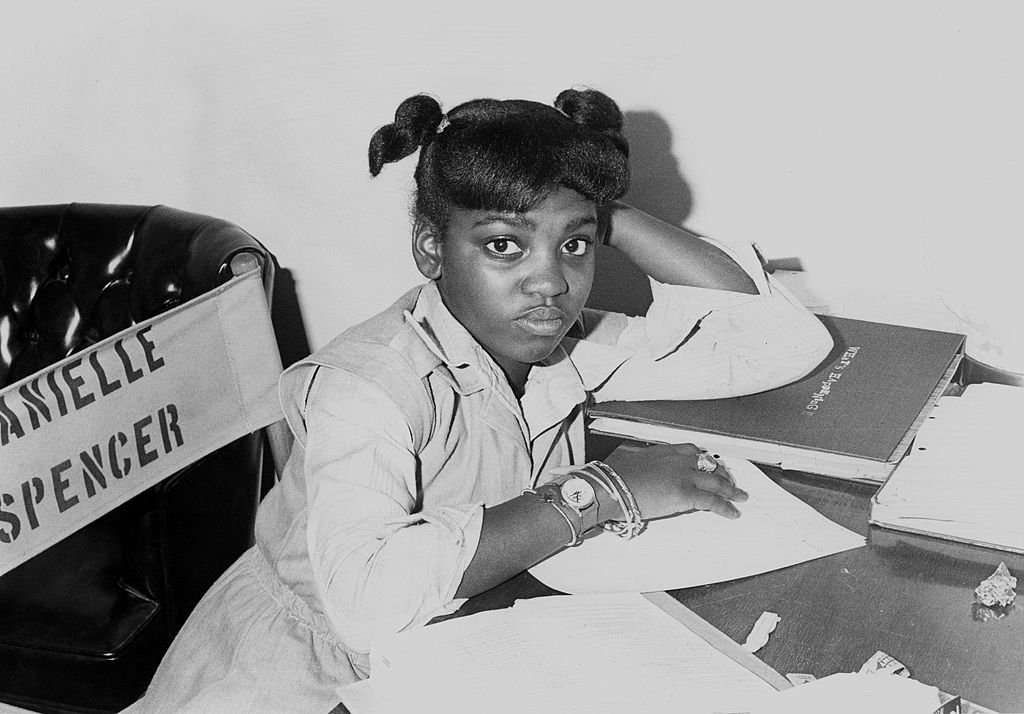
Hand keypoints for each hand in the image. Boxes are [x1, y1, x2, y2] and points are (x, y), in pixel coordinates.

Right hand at [601, 442, 748, 520]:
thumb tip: (644, 472)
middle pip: (709, 465)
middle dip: (722, 474)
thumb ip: (644, 465)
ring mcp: (683, 476)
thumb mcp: (631, 462)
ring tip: (739, 496)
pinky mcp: (685, 495)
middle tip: (729, 482)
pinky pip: (712, 501)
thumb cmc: (614, 478)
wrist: (611, 487)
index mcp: (664, 451)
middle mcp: (677, 461)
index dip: (705, 460)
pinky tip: (732, 512)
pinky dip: (726, 507)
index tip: (710, 464)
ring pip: (716, 482)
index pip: (692, 451)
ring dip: (730, 490)